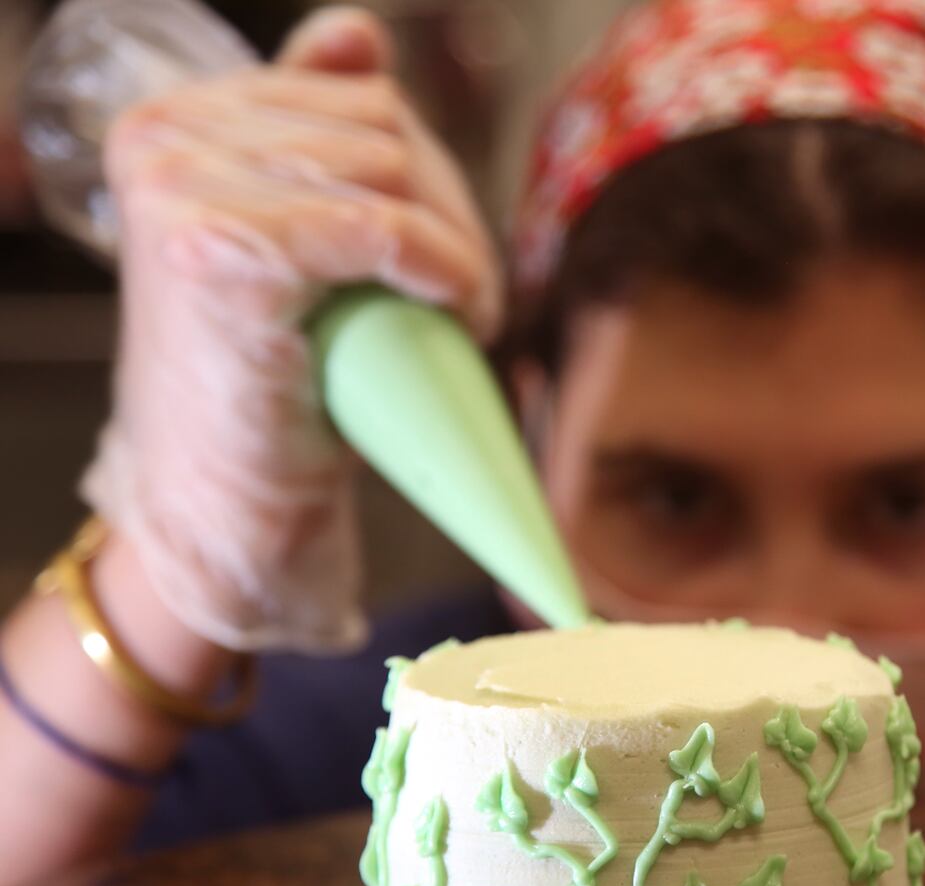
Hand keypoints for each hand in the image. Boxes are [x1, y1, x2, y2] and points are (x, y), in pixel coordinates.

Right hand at [87, 6, 501, 652]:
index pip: (355, 92)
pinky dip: (443, 269)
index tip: (444, 249)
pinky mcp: (222, 255)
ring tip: (460, 314)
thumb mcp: (297, 235)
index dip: (428, 172)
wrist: (229, 503)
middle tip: (466, 295)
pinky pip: (381, 228)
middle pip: (382, 125)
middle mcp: (162, 139)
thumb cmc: (273, 381)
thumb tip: (357, 30)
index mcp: (173, 120)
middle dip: (452, 210)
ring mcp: (181, 191)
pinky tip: (455, 312)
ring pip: (391, 172)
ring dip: (459, 247)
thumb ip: (315, 130)